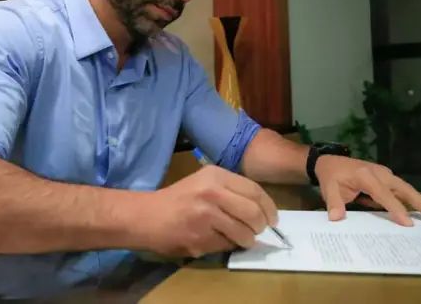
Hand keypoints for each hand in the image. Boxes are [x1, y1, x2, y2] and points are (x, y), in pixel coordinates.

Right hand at [142, 165, 277, 257]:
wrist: (147, 215)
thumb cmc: (179, 198)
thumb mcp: (205, 182)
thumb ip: (232, 191)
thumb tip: (262, 209)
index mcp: (215, 175)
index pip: (255, 191)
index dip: (269, 207)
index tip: (273, 218)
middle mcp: (212, 192)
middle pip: (253, 213)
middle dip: (261, 226)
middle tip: (259, 230)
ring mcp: (205, 216)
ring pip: (244, 233)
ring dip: (247, 240)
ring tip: (241, 239)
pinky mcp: (199, 237)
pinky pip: (227, 245)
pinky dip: (228, 246)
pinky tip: (217, 239)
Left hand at [315, 156, 420, 226]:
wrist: (329, 162)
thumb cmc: (331, 176)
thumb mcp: (329, 189)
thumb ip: (334, 203)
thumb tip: (336, 219)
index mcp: (366, 175)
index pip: (384, 194)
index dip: (396, 209)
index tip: (408, 224)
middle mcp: (380, 173)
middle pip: (405, 189)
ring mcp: (385, 174)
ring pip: (407, 189)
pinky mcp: (386, 178)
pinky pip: (400, 190)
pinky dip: (411, 201)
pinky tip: (420, 214)